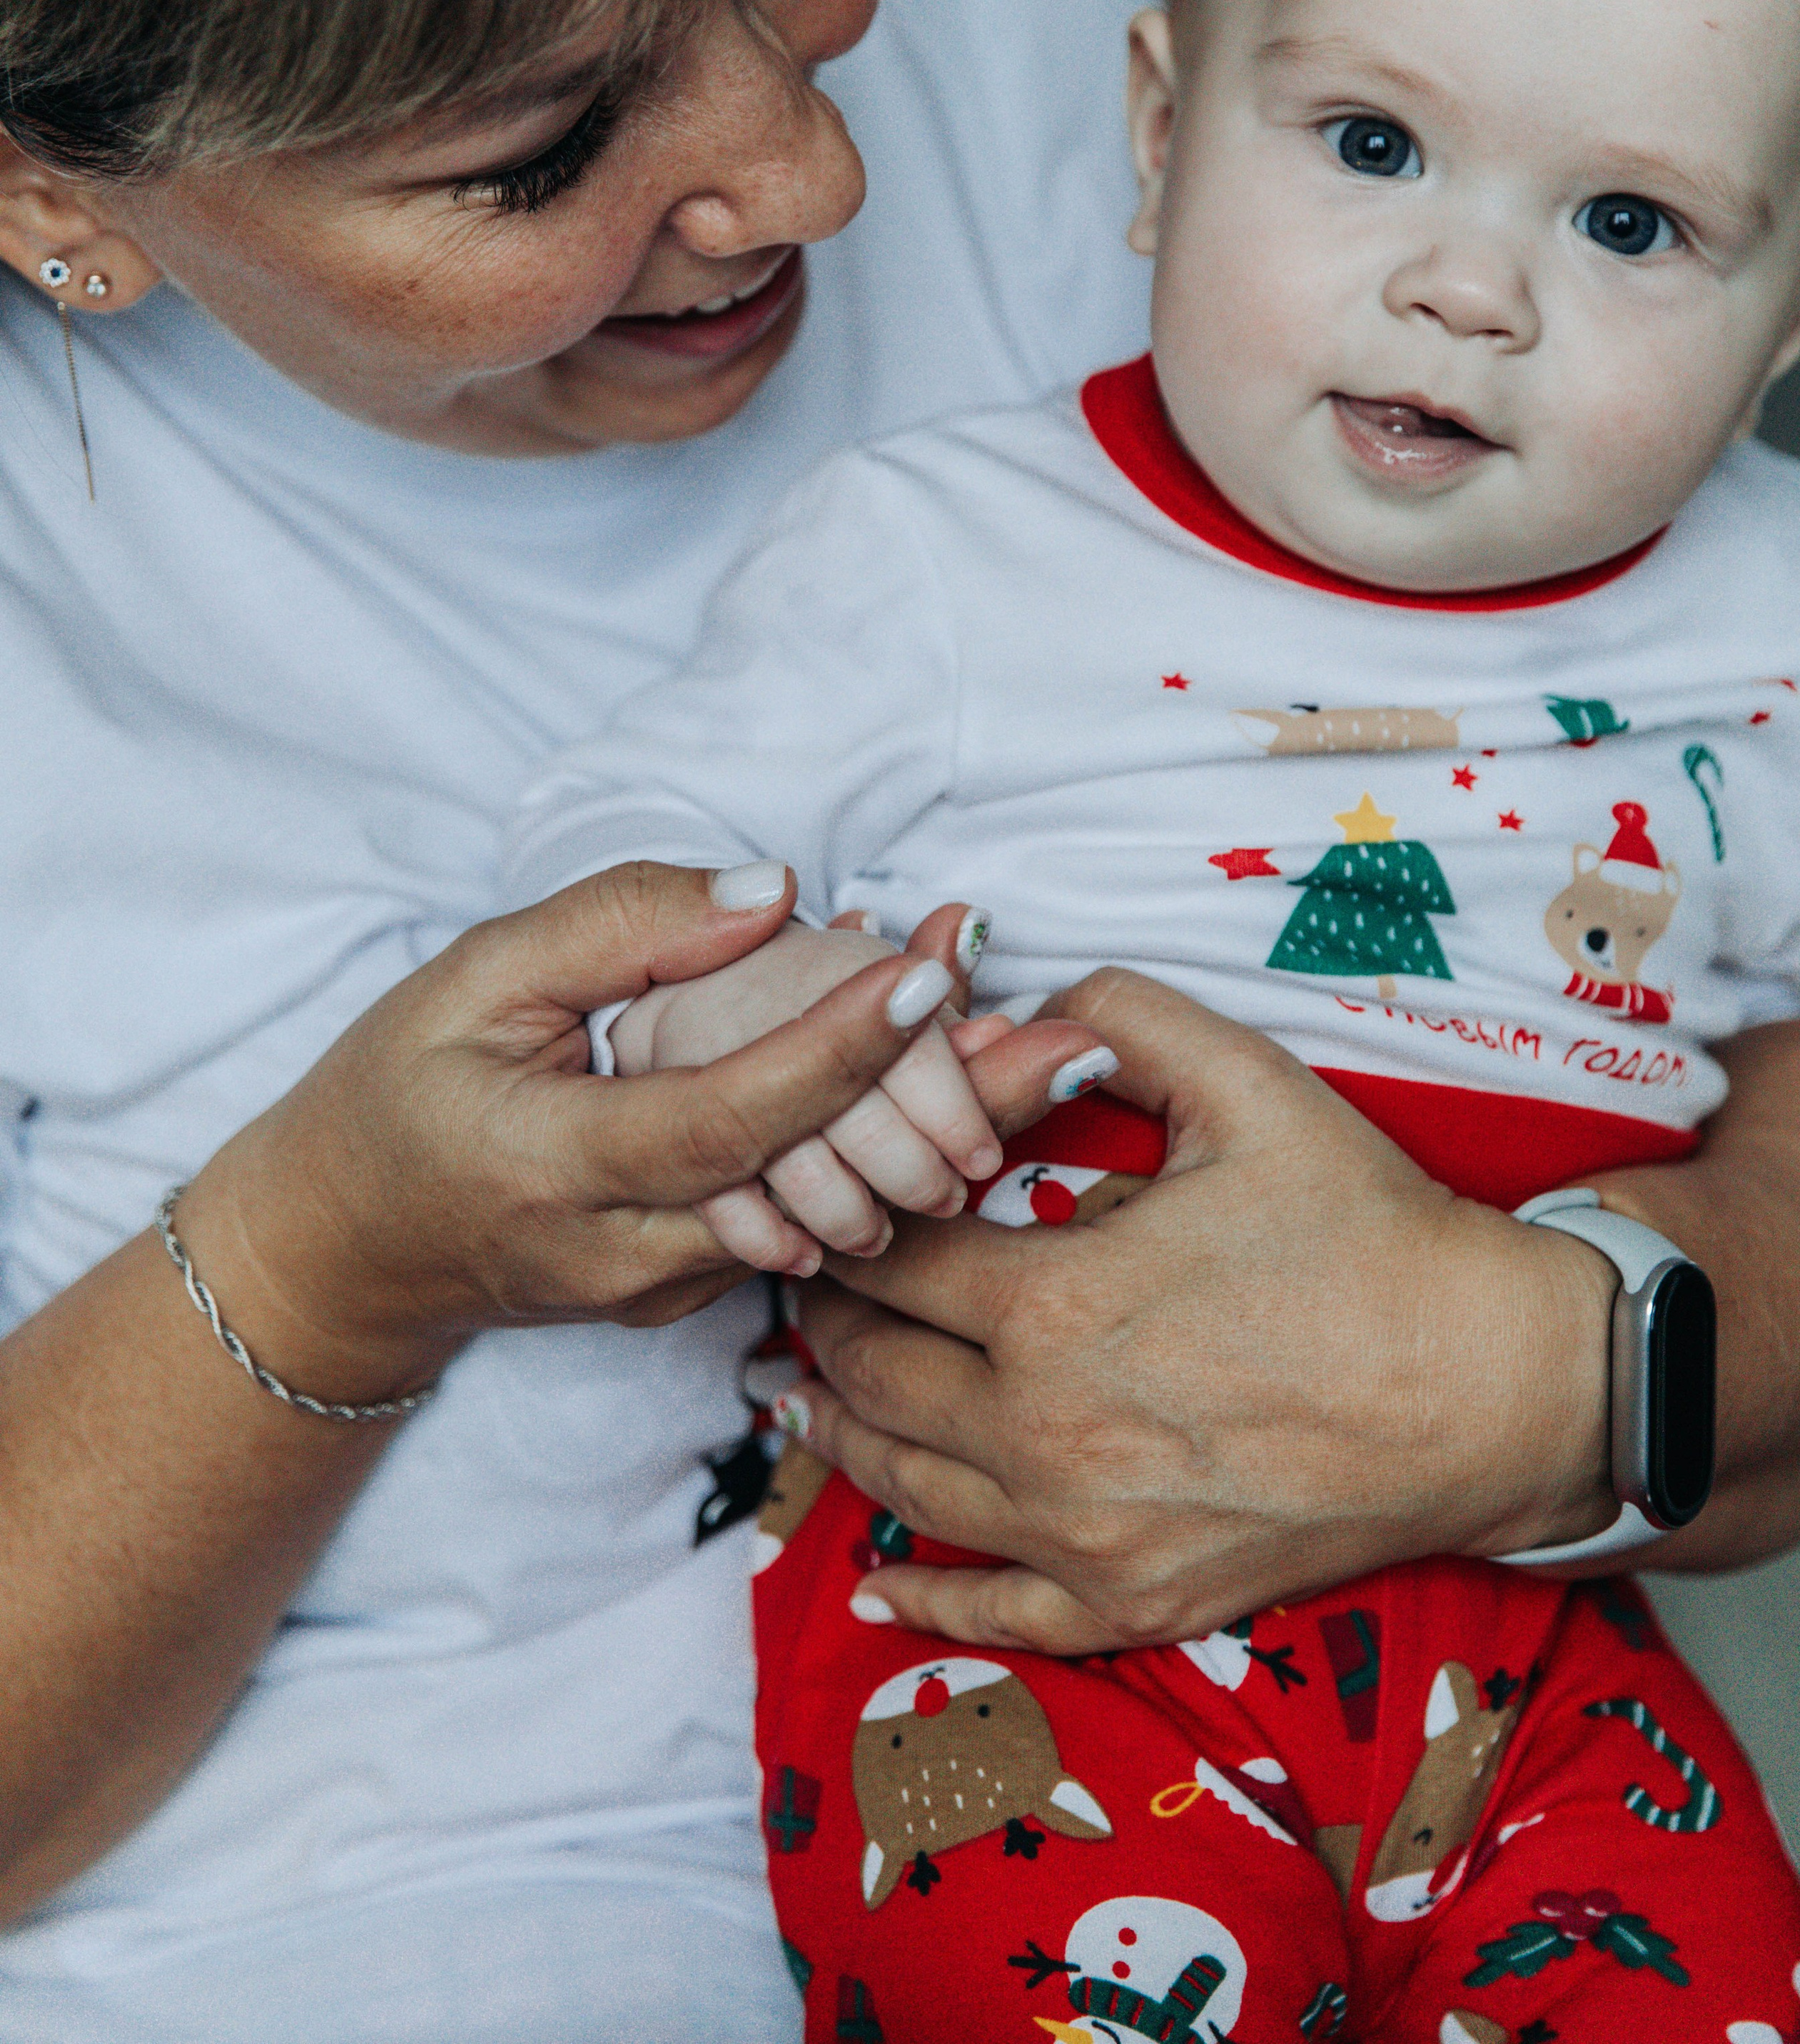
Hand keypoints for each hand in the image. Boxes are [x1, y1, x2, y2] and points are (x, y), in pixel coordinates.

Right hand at [174, 864, 1089, 1402]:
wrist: (350, 1250)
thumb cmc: (400, 1088)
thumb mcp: (475, 977)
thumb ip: (618, 925)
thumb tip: (774, 891)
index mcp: (552, 1163)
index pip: (723, 1114)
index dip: (834, 1050)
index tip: (931, 974)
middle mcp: (623, 1251)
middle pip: (811, 1184)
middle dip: (941, 1109)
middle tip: (1062, 1038)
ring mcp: (666, 1290)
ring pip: (830, 1217)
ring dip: (933, 1137)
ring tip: (1042, 1051)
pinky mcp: (695, 1296)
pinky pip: (808, 1223)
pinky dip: (879, 1155)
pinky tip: (948, 1084)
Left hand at [785, 969, 1615, 1652]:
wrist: (1497, 1388)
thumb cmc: (1373, 1236)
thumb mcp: (1249, 1086)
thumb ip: (1119, 1018)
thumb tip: (1020, 1000)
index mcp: (1055, 1306)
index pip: (893, 1261)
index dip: (847, 1222)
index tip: (829, 1200)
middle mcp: (1046, 1435)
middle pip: (875, 1377)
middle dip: (826, 1324)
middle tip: (805, 1286)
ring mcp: (1087, 1536)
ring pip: (907, 1488)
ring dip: (839, 1438)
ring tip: (801, 1400)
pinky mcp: (1136, 1603)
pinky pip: (992, 1612)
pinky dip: (919, 1595)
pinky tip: (875, 1578)